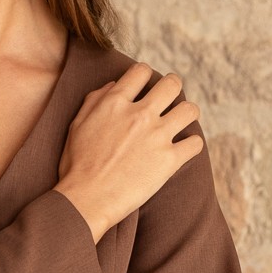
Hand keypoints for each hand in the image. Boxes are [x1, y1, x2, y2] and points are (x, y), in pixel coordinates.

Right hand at [53, 63, 203, 241]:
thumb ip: (95, 100)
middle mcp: (139, 114)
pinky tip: (183, 149)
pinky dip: (191, 146)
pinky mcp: (169, 160)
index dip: (145, 75)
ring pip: (190, 110)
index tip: (146, 85)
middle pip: (172, 84)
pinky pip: (195, 144)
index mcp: (115, 103)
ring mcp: (157, 136)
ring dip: (187, 114)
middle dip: (173, 88)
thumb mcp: (77, 124)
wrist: (86, 200)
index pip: (140, 71)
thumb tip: (114, 84)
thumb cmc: (76, 164)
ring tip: (181, 121)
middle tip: (170, 97)